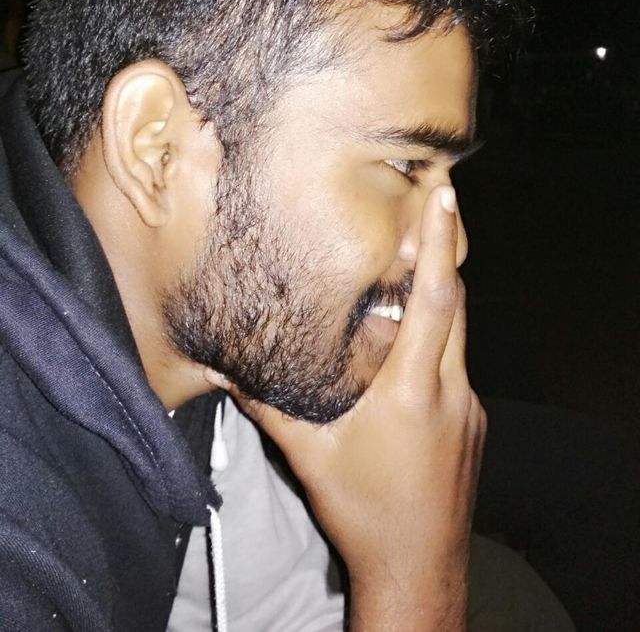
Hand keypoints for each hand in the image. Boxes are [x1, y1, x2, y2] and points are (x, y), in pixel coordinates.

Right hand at [230, 185, 485, 629]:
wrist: (419, 570)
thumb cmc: (361, 511)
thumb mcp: (308, 455)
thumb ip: (267, 404)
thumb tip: (226, 368)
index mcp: (410, 389)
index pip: (435, 300)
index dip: (440, 244)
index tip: (446, 198)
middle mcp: (449, 389)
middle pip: (457, 305)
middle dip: (446, 253)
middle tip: (433, 207)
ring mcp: (468, 407)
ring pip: (461, 334)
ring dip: (443, 295)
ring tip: (419, 262)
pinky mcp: (473, 423)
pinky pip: (459, 364)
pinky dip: (441, 339)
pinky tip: (412, 346)